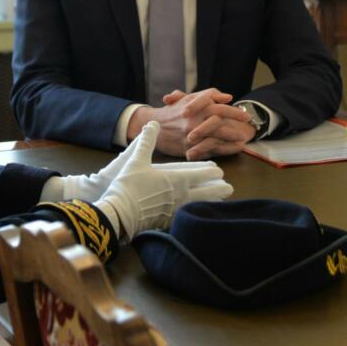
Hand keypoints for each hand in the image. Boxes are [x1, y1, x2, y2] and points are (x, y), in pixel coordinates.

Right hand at [61, 131, 224, 200]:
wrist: (118, 212)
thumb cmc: (128, 183)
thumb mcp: (136, 158)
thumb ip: (146, 140)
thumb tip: (152, 123)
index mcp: (177, 178)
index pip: (204, 173)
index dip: (213, 171)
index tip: (218, 170)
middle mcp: (182, 194)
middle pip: (210, 191)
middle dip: (220, 188)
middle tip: (228, 187)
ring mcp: (178, 209)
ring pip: (203, 205)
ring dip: (213, 201)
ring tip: (220, 200)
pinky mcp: (170, 221)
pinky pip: (190, 216)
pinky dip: (198, 213)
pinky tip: (199, 213)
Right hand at [127, 87, 253, 159]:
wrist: (151, 125)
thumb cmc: (173, 111)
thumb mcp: (188, 98)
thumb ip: (208, 95)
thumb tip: (227, 97)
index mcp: (194, 107)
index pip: (218, 108)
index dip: (234, 112)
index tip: (245, 115)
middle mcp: (193, 120)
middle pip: (220, 123)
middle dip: (235, 126)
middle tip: (247, 127)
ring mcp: (190, 134)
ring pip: (216, 137)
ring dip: (231, 139)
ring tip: (243, 140)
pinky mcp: (188, 147)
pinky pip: (209, 150)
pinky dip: (223, 150)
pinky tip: (232, 149)